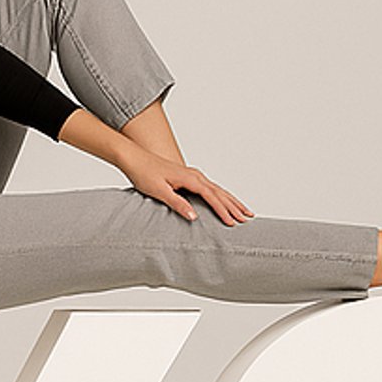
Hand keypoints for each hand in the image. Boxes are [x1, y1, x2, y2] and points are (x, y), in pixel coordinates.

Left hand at [121, 148, 253, 225]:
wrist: (134, 158)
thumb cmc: (143, 173)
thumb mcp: (158, 191)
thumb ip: (176, 203)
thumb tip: (193, 217)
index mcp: (189, 178)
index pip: (212, 197)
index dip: (223, 210)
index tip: (233, 222)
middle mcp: (194, 175)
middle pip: (220, 192)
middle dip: (234, 206)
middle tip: (248, 218)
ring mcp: (193, 175)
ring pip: (218, 189)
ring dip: (231, 200)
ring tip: (244, 211)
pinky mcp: (188, 177)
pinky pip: (210, 188)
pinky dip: (221, 196)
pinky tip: (226, 201)